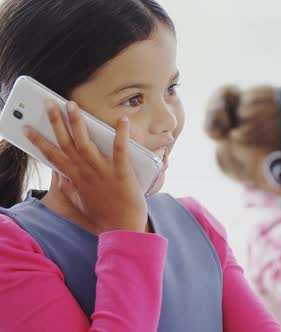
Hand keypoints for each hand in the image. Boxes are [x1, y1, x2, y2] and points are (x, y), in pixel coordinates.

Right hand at [24, 100, 147, 232]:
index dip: (38, 140)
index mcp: (75, 178)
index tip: (26, 126)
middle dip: (55, 121)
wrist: (124, 228)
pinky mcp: (121, 172)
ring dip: (77, 123)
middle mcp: (85, 172)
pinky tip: (122, 119)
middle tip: (49, 102)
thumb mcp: (80, 202)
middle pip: (65, 143)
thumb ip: (70, 188)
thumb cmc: (104, 215)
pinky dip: (121, 134)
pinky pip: (120, 149)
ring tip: (72, 104)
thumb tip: (61, 177)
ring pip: (85, 143)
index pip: (52, 155)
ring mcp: (102, 171)